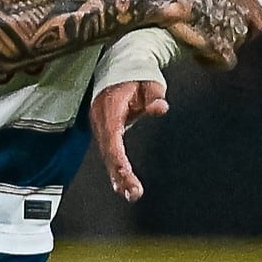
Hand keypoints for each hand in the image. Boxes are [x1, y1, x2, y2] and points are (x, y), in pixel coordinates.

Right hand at [90, 79, 167, 200]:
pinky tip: (122, 184)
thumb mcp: (149, 83)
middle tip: (134, 194)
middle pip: (108, 153)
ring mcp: (100, 126)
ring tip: (130, 194)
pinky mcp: (104, 131)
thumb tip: (160, 108)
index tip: (128, 176)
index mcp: (109, 110)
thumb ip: (154, 95)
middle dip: (119, 175)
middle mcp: (101, 121)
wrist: (120, 67)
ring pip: (107, 155)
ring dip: (117, 176)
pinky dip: (115, 169)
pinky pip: (109, 152)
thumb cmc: (136, 77)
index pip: (112, 140)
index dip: (118, 160)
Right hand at [157, 0, 261, 67]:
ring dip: (222, 47)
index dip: (246, 21)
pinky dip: (212, 61)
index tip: (235, 22)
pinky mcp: (217, 48)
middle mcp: (241, 12)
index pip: (259, 16)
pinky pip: (224, 62)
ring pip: (236, 47)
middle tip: (218, 33)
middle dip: (234, 35)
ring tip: (206, 41)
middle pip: (248, 34)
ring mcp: (230, 31)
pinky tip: (201, 55)